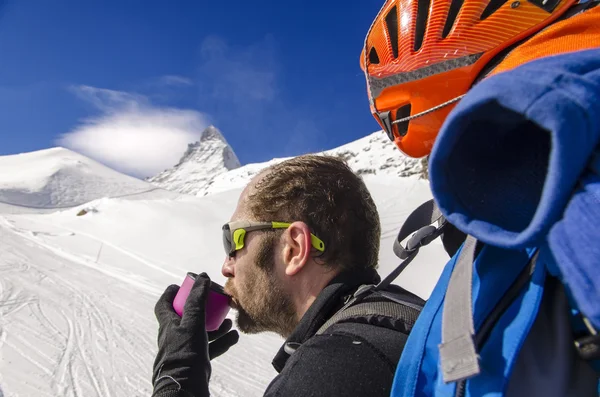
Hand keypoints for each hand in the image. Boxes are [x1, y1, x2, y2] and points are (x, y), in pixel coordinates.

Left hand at [151, 273, 237, 396]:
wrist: (186, 388)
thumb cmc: (185, 354)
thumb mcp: (192, 322)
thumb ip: (197, 300)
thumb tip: (201, 277)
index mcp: (168, 325)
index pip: (164, 304)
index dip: (173, 293)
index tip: (185, 285)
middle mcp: (174, 336)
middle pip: (187, 317)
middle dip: (202, 308)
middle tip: (214, 302)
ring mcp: (185, 350)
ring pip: (201, 332)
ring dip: (215, 326)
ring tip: (228, 322)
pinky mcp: (195, 362)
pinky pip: (209, 348)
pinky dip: (221, 342)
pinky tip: (233, 337)